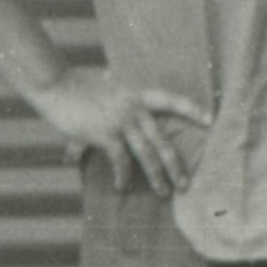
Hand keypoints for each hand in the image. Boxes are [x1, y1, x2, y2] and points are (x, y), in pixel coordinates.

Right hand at [30, 66, 208, 194]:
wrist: (55, 84)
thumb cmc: (76, 85)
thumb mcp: (104, 83)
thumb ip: (113, 84)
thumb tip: (111, 73)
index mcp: (138, 94)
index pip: (172, 100)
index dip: (192, 110)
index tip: (211, 120)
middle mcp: (134, 108)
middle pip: (163, 140)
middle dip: (176, 165)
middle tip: (186, 184)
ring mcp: (121, 120)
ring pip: (147, 154)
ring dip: (157, 176)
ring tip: (163, 193)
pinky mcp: (104, 133)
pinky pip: (120, 160)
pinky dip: (123, 176)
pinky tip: (122, 188)